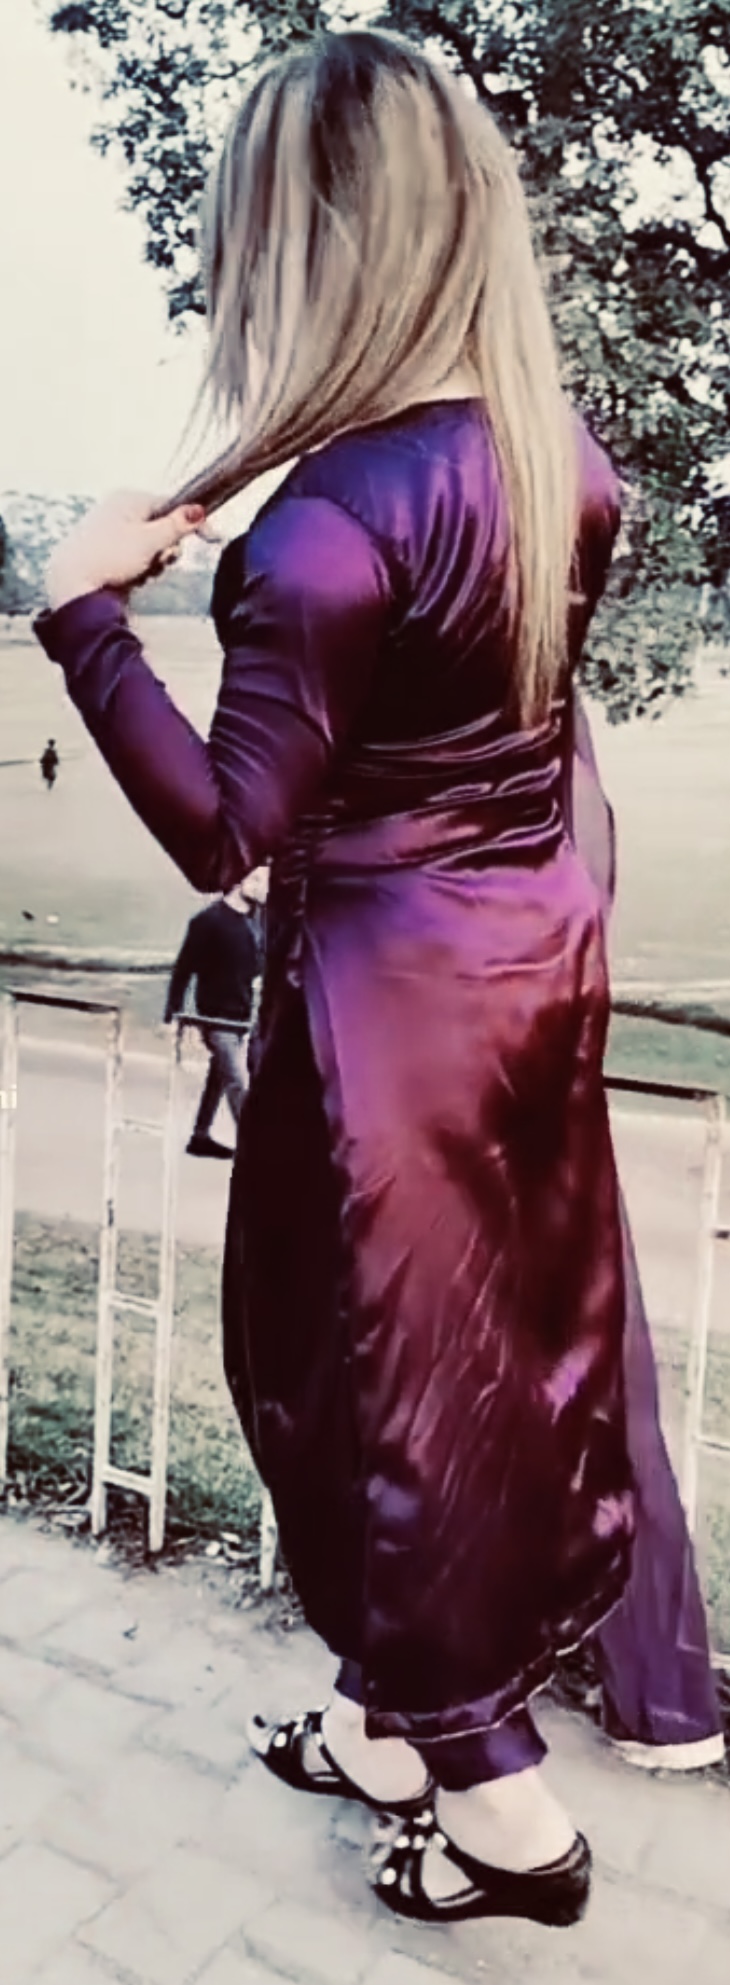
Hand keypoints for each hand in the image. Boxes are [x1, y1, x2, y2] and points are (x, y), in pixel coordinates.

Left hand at [45, 490, 207, 612]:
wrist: (72, 584)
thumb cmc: (109, 557)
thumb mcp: (150, 540)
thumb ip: (177, 525)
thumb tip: (200, 510)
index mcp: (129, 498)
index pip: (172, 504)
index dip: (192, 522)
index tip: (212, 538)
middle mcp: (120, 510)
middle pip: (162, 526)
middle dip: (167, 548)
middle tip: (160, 560)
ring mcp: (114, 530)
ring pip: (151, 545)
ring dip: (155, 561)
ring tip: (142, 572)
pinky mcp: (109, 551)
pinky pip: (137, 557)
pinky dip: (141, 567)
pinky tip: (132, 578)